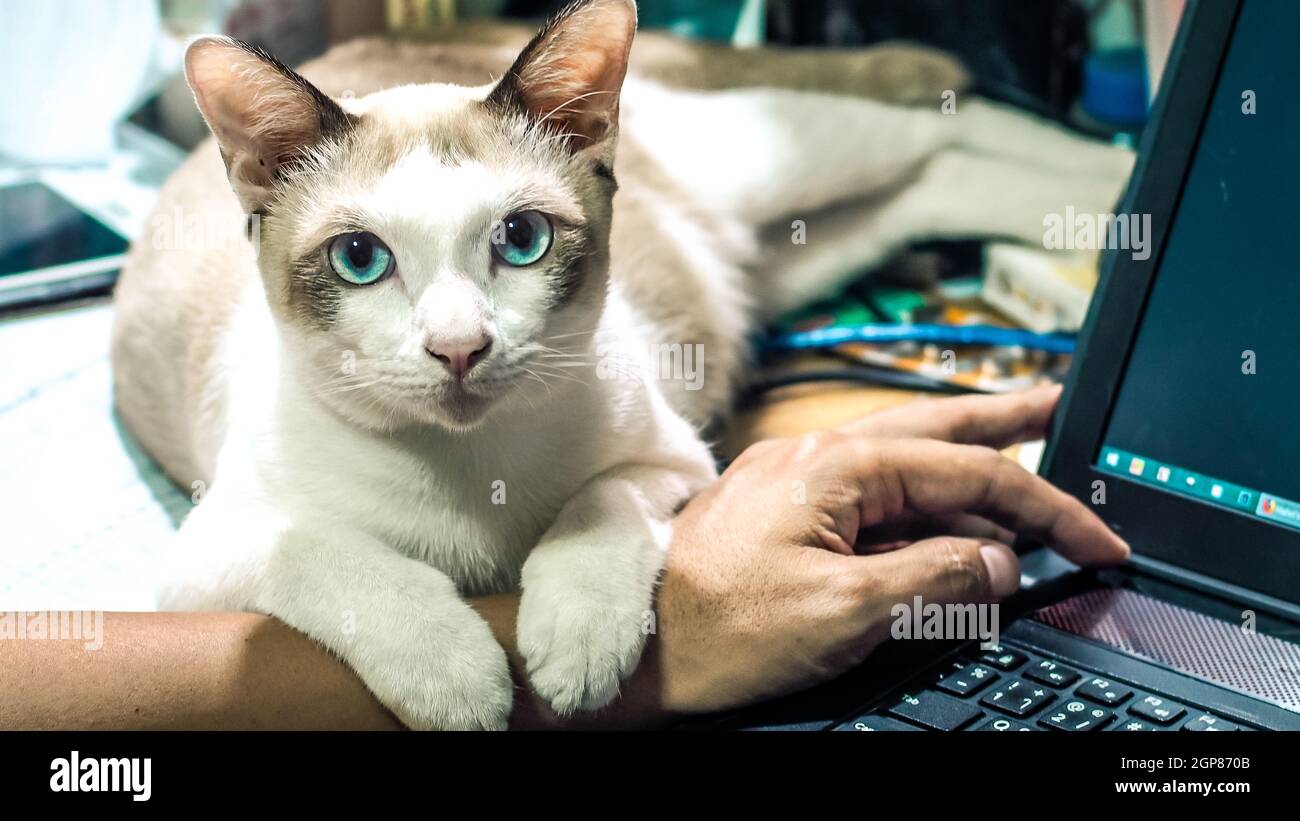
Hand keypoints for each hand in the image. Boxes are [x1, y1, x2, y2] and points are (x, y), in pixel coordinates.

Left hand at [652, 385, 1128, 713]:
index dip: (1043, 507)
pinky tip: (946, 524)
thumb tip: (998, 561)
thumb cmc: (721, 629)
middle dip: (1003, 423)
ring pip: (902, 463)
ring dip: (964, 469)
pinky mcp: (785, 514)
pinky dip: (919, 508)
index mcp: (835, 467)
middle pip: (934, 431)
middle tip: (1059, 410)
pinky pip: (870, 499)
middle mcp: (816, 458)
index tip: (1095, 538)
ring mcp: (798, 483)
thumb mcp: (845, 612)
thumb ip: (935, 579)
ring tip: (1019, 467)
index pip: (966, 472)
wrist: (636, 645)